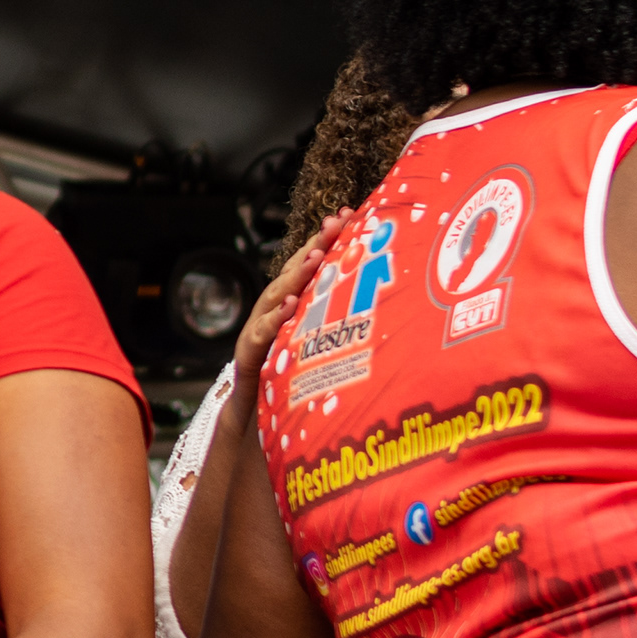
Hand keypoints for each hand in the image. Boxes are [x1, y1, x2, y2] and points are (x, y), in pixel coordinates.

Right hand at [233, 229, 341, 405]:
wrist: (255, 422)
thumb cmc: (292, 384)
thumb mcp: (322, 351)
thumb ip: (340, 330)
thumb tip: (387, 311)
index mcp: (293, 307)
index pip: (310, 265)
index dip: (326, 239)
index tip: (347, 215)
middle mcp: (274, 313)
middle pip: (293, 272)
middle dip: (313, 245)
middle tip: (334, 223)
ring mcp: (259, 332)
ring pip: (276, 297)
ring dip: (295, 276)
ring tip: (314, 256)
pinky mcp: (249, 357)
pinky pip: (261, 336)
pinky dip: (274, 320)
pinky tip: (290, 307)